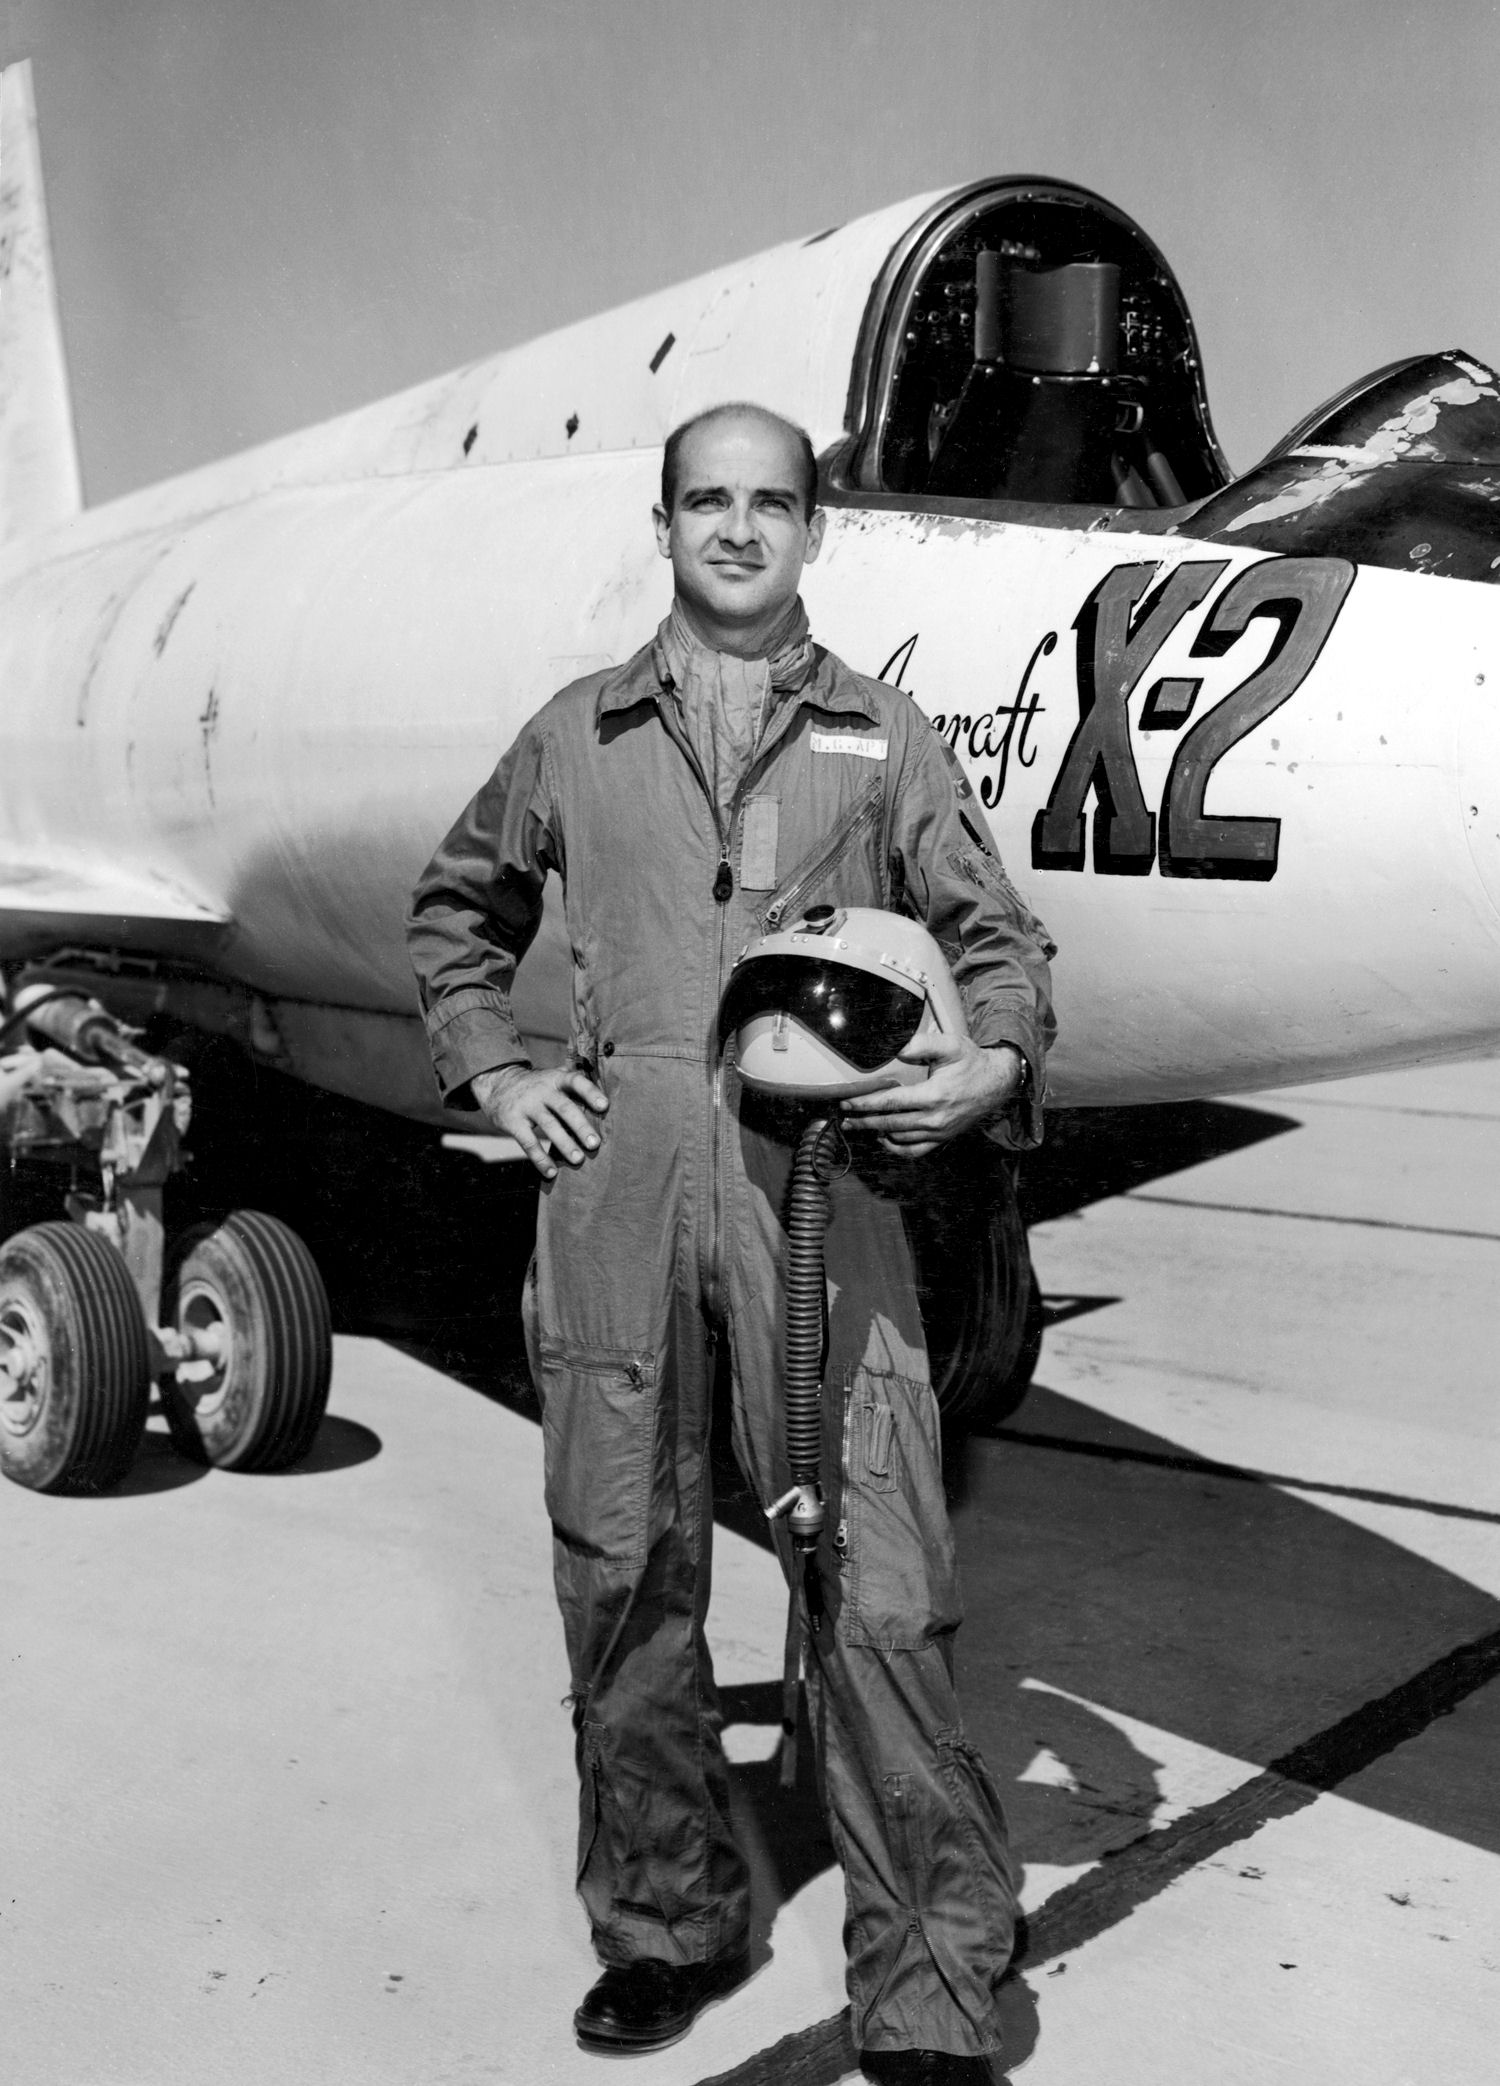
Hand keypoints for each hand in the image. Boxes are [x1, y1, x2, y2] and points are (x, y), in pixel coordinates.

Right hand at [470, 1064, 608, 1180]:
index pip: (576, 1082)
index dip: (591, 1093)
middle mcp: (542, 1090)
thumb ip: (575, 1089)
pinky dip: (540, 1159)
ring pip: (549, 1126)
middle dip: (581, 1126)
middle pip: (565, 1108)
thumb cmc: (538, 1087)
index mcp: (556, 1079)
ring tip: (578, 1160)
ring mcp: (527, 1105)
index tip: (605, 1107)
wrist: (497, 1084)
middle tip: (595, 1144)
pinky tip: (551, 1172)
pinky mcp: (513, 1121)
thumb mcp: (553, 1079)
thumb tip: (605, 1110)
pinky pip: (529, 1142)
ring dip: (564, 1144)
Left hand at [839, 1034, 1022, 1159]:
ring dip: (876, 1133)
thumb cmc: (971, 1061)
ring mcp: (939, 1131)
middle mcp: (935, 1118)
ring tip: (858, 1126)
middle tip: (844, 1119)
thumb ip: (924, 1044)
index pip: (891, 1103)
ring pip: (900, 1139)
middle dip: (864, 1121)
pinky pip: (915, 1151)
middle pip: (890, 1124)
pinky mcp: (943, 1138)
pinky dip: (897, 1148)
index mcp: (934, 1095)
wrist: (997, 1083)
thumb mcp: (951, 1045)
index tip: (847, 1103)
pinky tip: (884, 1138)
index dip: (866, 1104)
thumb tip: (899, 1050)